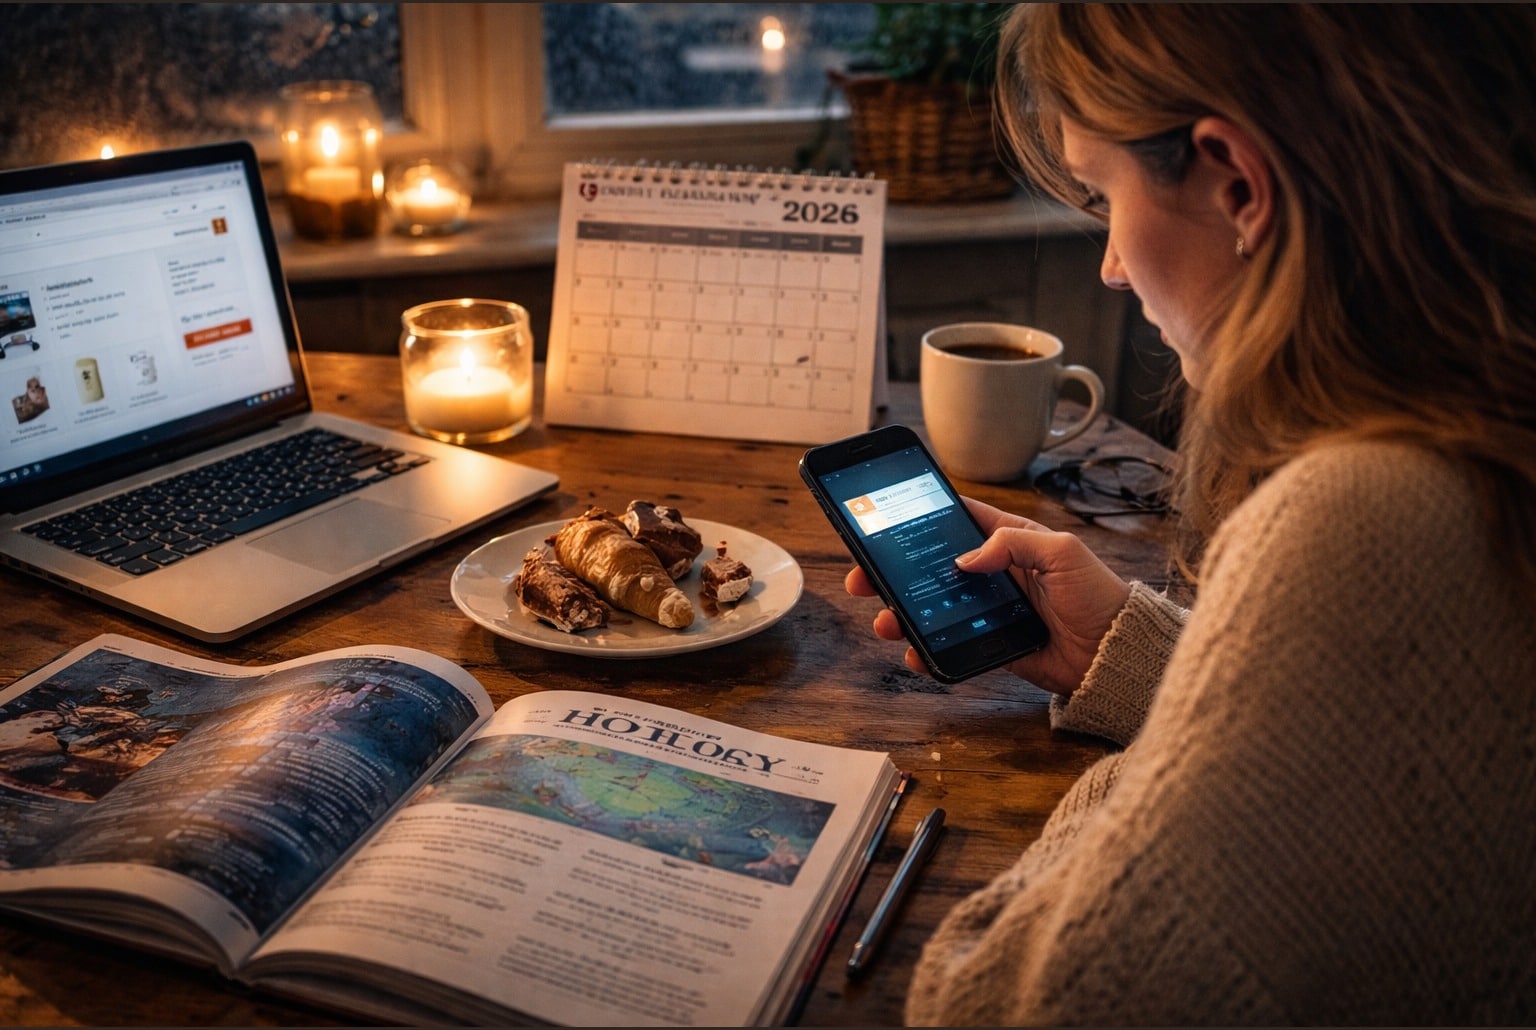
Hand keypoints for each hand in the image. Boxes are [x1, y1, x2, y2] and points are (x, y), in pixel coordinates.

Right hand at [844, 497, 1130, 694]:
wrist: (1115, 654)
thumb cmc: (1098, 595)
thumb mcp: (1062, 553)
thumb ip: (1013, 544)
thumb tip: (965, 559)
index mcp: (1008, 541)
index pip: (956, 520)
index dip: (920, 518)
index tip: (884, 521)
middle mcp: (993, 573)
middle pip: (931, 567)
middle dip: (893, 572)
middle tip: (864, 579)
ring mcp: (988, 610)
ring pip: (932, 607)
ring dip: (902, 613)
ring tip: (886, 620)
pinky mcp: (990, 645)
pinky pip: (949, 645)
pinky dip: (927, 650)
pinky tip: (914, 651)